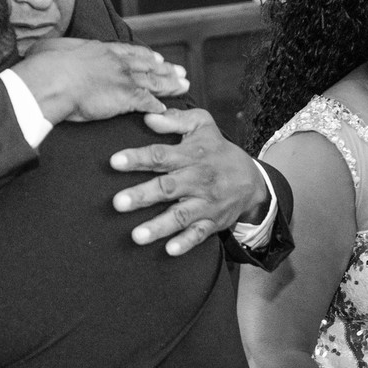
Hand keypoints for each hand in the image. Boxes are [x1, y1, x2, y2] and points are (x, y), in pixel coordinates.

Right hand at [12, 39, 188, 123]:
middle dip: (167, 70)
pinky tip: (167, 110)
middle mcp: (117, 62)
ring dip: (171, 85)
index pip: (130, 52)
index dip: (146, 56)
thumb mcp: (50, 48)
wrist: (50, 81)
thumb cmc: (44, 65)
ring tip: (184, 86)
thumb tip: (48, 51)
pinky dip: (158, 107)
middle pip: (148, 66)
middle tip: (181, 71)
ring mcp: (123, 79)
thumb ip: (57, 50)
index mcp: (101, 49)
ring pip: (154, 82)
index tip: (157, 58)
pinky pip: (147, 103)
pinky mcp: (124, 98)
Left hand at [109, 108, 268, 255]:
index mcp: (191, 155)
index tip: (115, 161)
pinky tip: (169, 250)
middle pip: (167, 188)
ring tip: (137, 236)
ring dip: (158, 226)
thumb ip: (175, 120)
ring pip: (181, 215)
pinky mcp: (212, 222)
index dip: (138, 158)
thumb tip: (148, 116)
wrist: (252, 180)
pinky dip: (186, 243)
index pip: (161, 155)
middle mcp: (197, 180)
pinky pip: (199, 234)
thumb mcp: (202, 125)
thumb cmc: (218, 149)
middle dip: (142, 196)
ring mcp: (206, 203)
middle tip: (118, 202)